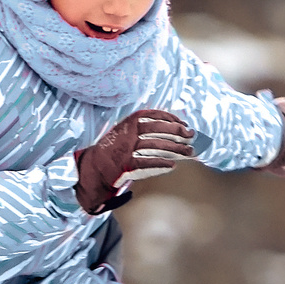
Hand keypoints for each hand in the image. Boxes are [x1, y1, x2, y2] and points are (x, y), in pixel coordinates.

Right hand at [74, 108, 194, 212]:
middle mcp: (129, 133)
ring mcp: (128, 149)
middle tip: (191, 139)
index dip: (172, 120)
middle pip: (160, 131)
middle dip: (179, 135)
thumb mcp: (125, 131)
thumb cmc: (113, 149)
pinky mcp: (126, 165)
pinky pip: (147, 164)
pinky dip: (161, 165)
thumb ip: (142, 127)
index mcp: (129, 122)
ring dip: (175, 151)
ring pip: (157, 147)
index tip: (184, 124)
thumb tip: (170, 126)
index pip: (155, 116)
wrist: (93, 168)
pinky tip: (172, 166)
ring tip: (188, 154)